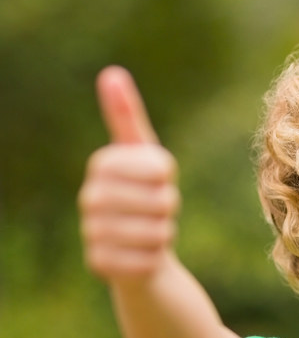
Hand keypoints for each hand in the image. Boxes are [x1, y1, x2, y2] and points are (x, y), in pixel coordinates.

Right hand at [79, 66, 179, 282]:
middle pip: (161, 202)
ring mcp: (92, 231)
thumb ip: (128, 118)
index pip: (159, 168)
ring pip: (158, 232)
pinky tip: (142, 254)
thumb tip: (111, 73)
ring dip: (164, 233)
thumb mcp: (144, 154)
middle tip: (158, 210)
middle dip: (169, 208)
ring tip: (151, 230)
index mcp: (103, 164)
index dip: (167, 177)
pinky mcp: (99, 264)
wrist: (138, 248)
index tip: (157, 180)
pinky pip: (148, 259)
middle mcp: (90, 197)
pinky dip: (154, 258)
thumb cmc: (145, 193)